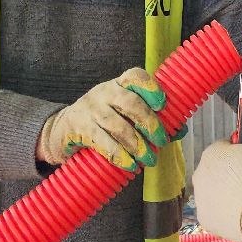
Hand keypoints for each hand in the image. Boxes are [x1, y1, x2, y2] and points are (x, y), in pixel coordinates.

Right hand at [38, 68, 169, 171]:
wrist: (62, 132)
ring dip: (136, 143)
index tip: (163, 104)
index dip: (150, 87)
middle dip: (149, 123)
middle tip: (161, 141)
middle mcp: (104, 93)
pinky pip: (101, 141)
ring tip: (148, 159)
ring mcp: (89, 109)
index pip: (135, 76)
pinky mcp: (79, 127)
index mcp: (119, 85)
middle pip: (130, 102)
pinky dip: (118, 154)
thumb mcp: (124, 116)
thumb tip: (180, 130)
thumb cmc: (103, 123)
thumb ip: (151, 121)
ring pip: (117, 124)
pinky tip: (129, 165)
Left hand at [191, 139, 241, 241]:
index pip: (222, 148)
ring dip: (225, 194)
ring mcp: (200, 198)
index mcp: (211, 153)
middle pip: (214, 171)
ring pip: (212, 193)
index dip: (237, 153)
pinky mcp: (204, 218)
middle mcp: (199, 174)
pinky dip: (224, 212)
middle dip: (228, 175)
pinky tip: (239, 214)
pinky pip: (214, 212)